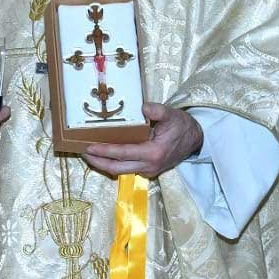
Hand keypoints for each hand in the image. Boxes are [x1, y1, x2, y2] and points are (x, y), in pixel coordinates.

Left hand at [80, 103, 202, 178]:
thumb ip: (158, 110)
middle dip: (98, 162)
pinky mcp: (148, 170)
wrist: (195, 139)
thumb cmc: (182, 126)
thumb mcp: (172, 114)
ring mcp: (149, 170)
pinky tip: (104, 156)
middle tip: (83, 152)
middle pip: (116, 168)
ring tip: (89, 155)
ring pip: (120, 171)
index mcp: (153, 152)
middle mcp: (149, 165)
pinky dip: (113, 163)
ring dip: (103, 164)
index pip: (123, 153)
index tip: (89, 147)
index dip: (105, 151)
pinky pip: (126, 169)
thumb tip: (143, 107)